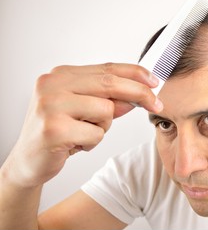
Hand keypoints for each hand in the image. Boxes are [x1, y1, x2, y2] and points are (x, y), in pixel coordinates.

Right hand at [3, 63, 162, 187]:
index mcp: (60, 75)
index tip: (154, 81)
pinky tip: (73, 145)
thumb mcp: (85, 111)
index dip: (135, 73)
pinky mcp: (53, 129)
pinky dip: (91, 143)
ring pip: (106, 111)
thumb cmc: (58, 132)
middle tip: (157, 104)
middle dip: (140, 94)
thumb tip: (136, 97)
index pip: (106, 69)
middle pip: (110, 84)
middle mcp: (53, 85)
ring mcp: (51, 105)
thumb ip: (108, 100)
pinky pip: (96, 134)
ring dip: (103, 128)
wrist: (28, 161)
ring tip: (82, 133)